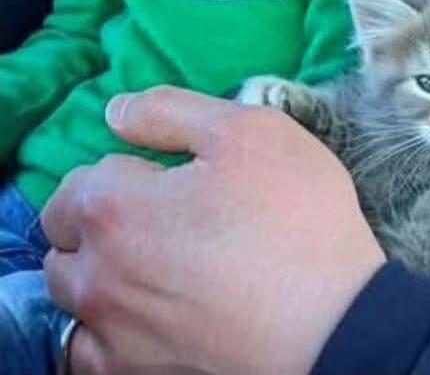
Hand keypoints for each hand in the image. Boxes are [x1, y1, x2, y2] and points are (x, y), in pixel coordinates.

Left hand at [41, 85, 385, 374]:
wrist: (332, 322)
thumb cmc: (294, 216)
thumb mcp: (247, 131)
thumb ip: (170, 112)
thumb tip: (116, 112)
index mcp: (113, 207)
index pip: (78, 182)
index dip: (122, 173)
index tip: (166, 180)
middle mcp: (95, 275)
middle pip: (63, 242)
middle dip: (98, 223)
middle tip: (161, 220)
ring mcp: (110, 334)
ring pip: (72, 297)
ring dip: (97, 276)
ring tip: (155, 268)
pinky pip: (87, 353)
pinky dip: (104, 333)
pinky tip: (147, 316)